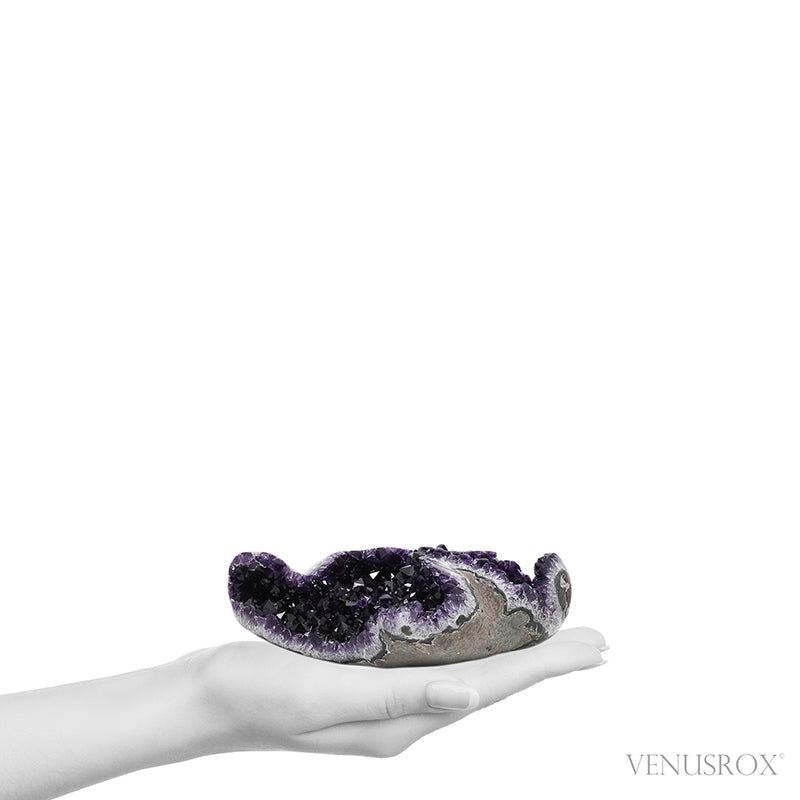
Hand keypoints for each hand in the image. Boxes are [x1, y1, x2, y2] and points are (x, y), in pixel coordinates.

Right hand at [190, 626, 607, 757]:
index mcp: (405, 721)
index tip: (596, 649)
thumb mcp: (329, 699)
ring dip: (515, 650)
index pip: (494, 688)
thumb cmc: (261, 694)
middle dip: (547, 659)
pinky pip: (434, 657)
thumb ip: (402, 697)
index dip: (547, 666)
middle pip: (493, 680)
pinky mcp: (369, 675)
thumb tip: (473, 698)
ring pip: (469, 668)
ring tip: (553, 637)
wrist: (210, 694)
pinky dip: (470, 643)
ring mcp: (388, 694)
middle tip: (597, 640)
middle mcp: (407, 711)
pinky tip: (478, 634)